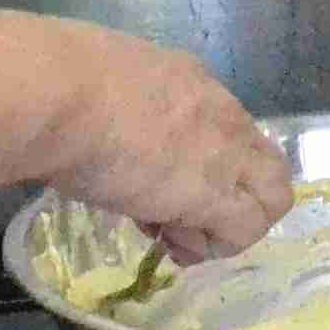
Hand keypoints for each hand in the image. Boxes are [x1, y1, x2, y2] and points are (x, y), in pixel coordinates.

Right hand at [49, 33, 293, 264]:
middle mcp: (223, 117)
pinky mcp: (214, 194)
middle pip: (268, 167)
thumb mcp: (106, 85)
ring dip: (224, 229)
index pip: (228, 133)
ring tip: (172, 236)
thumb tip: (105, 134)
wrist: (59, 96)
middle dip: (237, 201)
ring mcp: (226, 155)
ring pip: (270, 201)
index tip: (166, 185)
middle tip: (188, 219)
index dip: (207, 167)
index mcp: (194, 85)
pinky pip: (243, 232)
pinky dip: (212, 247)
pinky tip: (170, 243)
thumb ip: (125, 111)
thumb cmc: (62, 83)